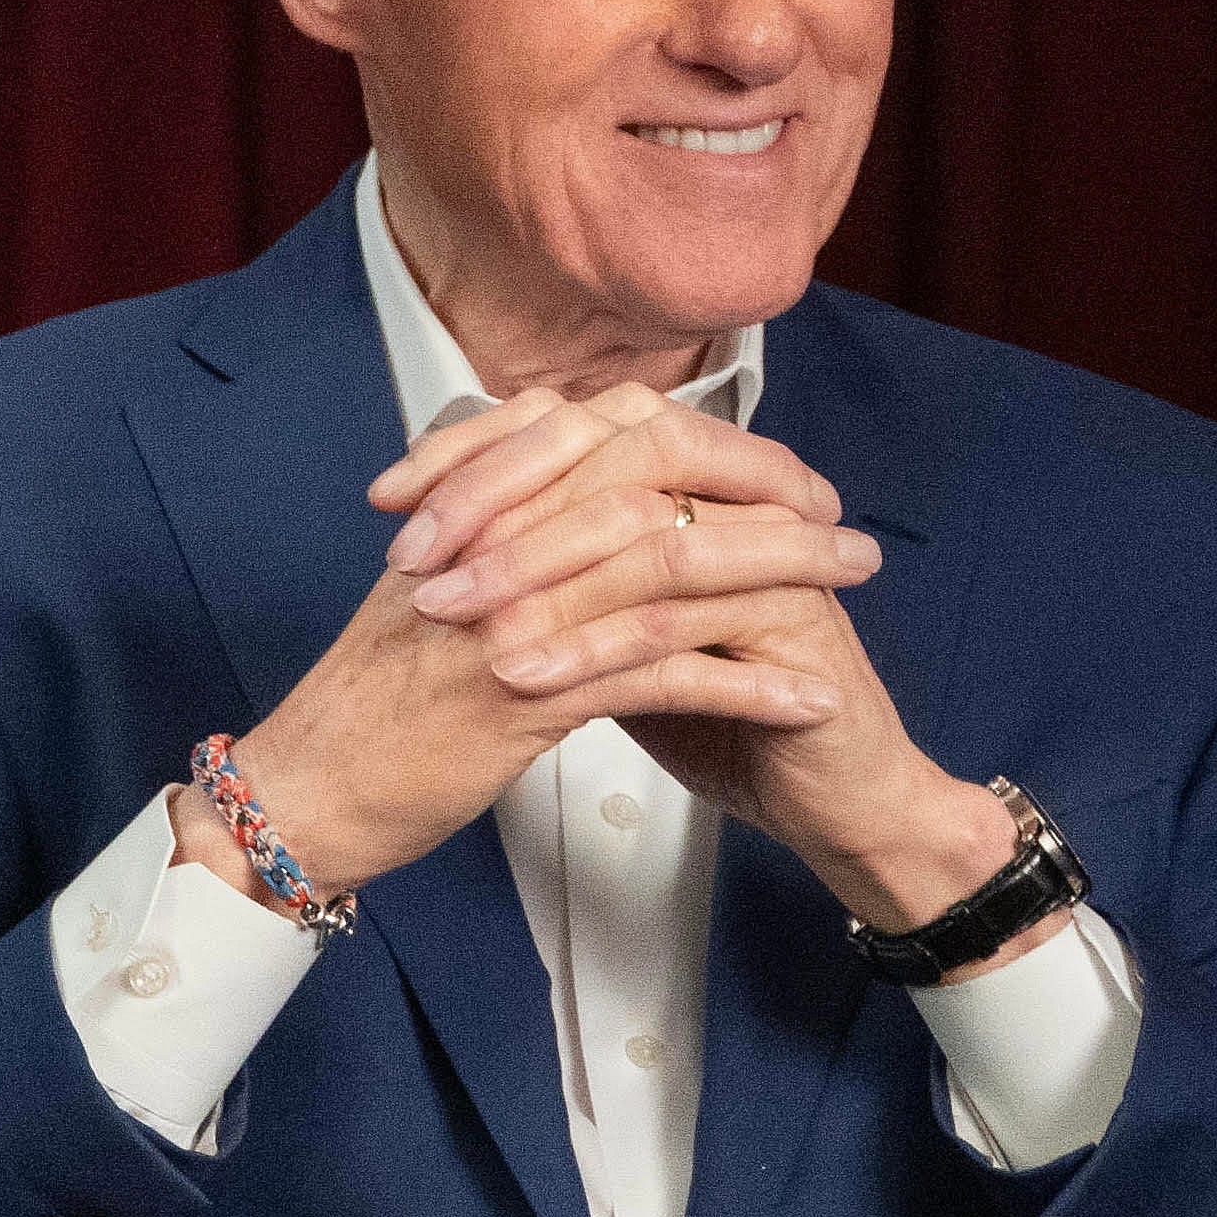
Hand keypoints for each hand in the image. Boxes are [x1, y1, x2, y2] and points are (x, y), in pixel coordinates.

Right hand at [203, 394, 884, 905]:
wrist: (302, 788)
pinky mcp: (523, 694)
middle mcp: (491, 543)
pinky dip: (747, 684)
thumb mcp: (428, 590)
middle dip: (768, 504)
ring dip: (782, 578)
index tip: (779, 478)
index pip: (612, 440)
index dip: (711, 451)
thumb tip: (569, 495)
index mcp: (472, 509)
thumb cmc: (369, 706)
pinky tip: (807, 695)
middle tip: (843, 527)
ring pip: (674, 571)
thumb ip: (490, 531)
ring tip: (851, 588)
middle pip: (658, 490)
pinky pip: (660, 675)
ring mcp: (507, 613)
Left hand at [425, 497, 1034, 955]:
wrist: (826, 792)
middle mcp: (737, 496)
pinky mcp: (792, 618)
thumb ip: (556, 563)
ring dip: (531, 574)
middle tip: (413, 556)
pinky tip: (523, 675)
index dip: (474, 454)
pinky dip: (589, 645)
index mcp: (693, 478)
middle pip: (605, 455)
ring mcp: (772, 550)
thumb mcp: (611, 622)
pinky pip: (673, 617)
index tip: (390, 498)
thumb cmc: (717, 708)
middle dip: (496, 504)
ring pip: (638, 531)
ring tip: (450, 614)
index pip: (573, 423)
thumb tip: (448, 518)